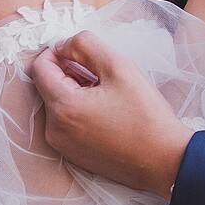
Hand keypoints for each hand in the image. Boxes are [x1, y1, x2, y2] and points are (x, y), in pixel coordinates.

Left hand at [27, 30, 190, 198]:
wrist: (164, 160)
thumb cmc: (145, 115)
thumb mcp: (119, 66)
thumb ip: (85, 46)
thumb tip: (63, 45)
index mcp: (63, 107)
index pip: (40, 67)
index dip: (59, 52)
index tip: (82, 53)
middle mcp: (54, 130)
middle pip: (48, 85)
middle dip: (70, 73)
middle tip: (103, 76)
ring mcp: (62, 145)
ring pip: (58, 104)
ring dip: (77, 92)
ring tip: (109, 96)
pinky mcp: (73, 155)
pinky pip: (67, 123)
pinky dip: (80, 111)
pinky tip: (107, 113)